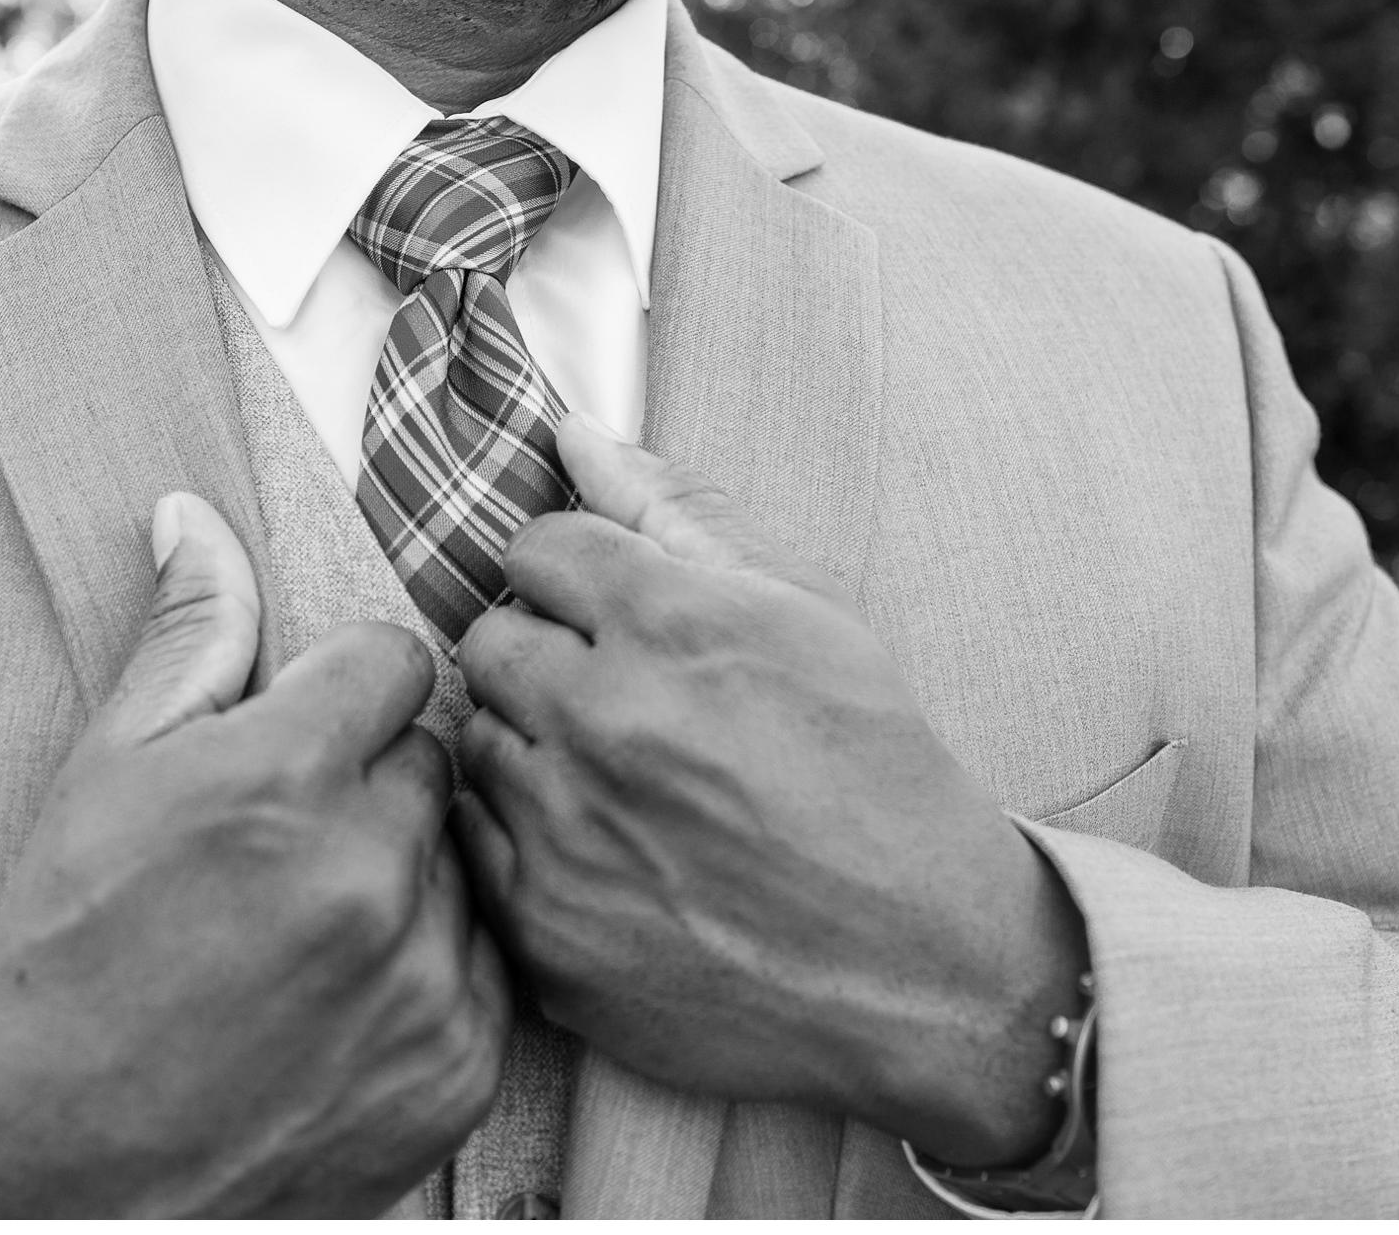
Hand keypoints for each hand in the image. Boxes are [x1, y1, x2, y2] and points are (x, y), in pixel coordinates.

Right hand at [0, 493, 512, 1215]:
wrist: (56, 1171)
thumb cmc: (65, 959)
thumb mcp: (106, 773)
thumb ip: (186, 636)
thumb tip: (197, 519)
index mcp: (284, 775)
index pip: (392, 659)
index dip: (338, 694)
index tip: (298, 739)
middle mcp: (371, 871)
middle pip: (429, 761)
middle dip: (369, 786)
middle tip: (284, 850)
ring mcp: (425, 976)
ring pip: (459, 863)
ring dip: (404, 881)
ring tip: (304, 935)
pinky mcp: (460, 1064)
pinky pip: (483, 966)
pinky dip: (428, 975)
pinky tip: (340, 999)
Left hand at [450, 416, 1086, 1165]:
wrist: (923, 965)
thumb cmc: (876, 776)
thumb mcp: (806, 615)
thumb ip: (674, 513)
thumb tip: (574, 433)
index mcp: (668, 623)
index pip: (533, 546)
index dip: (574, 576)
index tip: (609, 612)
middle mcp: (601, 718)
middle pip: (488, 639)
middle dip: (543, 656)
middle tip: (615, 700)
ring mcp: (564, 830)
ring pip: (477, 741)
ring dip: (530, 749)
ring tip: (621, 783)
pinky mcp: (544, 928)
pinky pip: (474, 844)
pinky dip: (526, 842)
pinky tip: (605, 853)